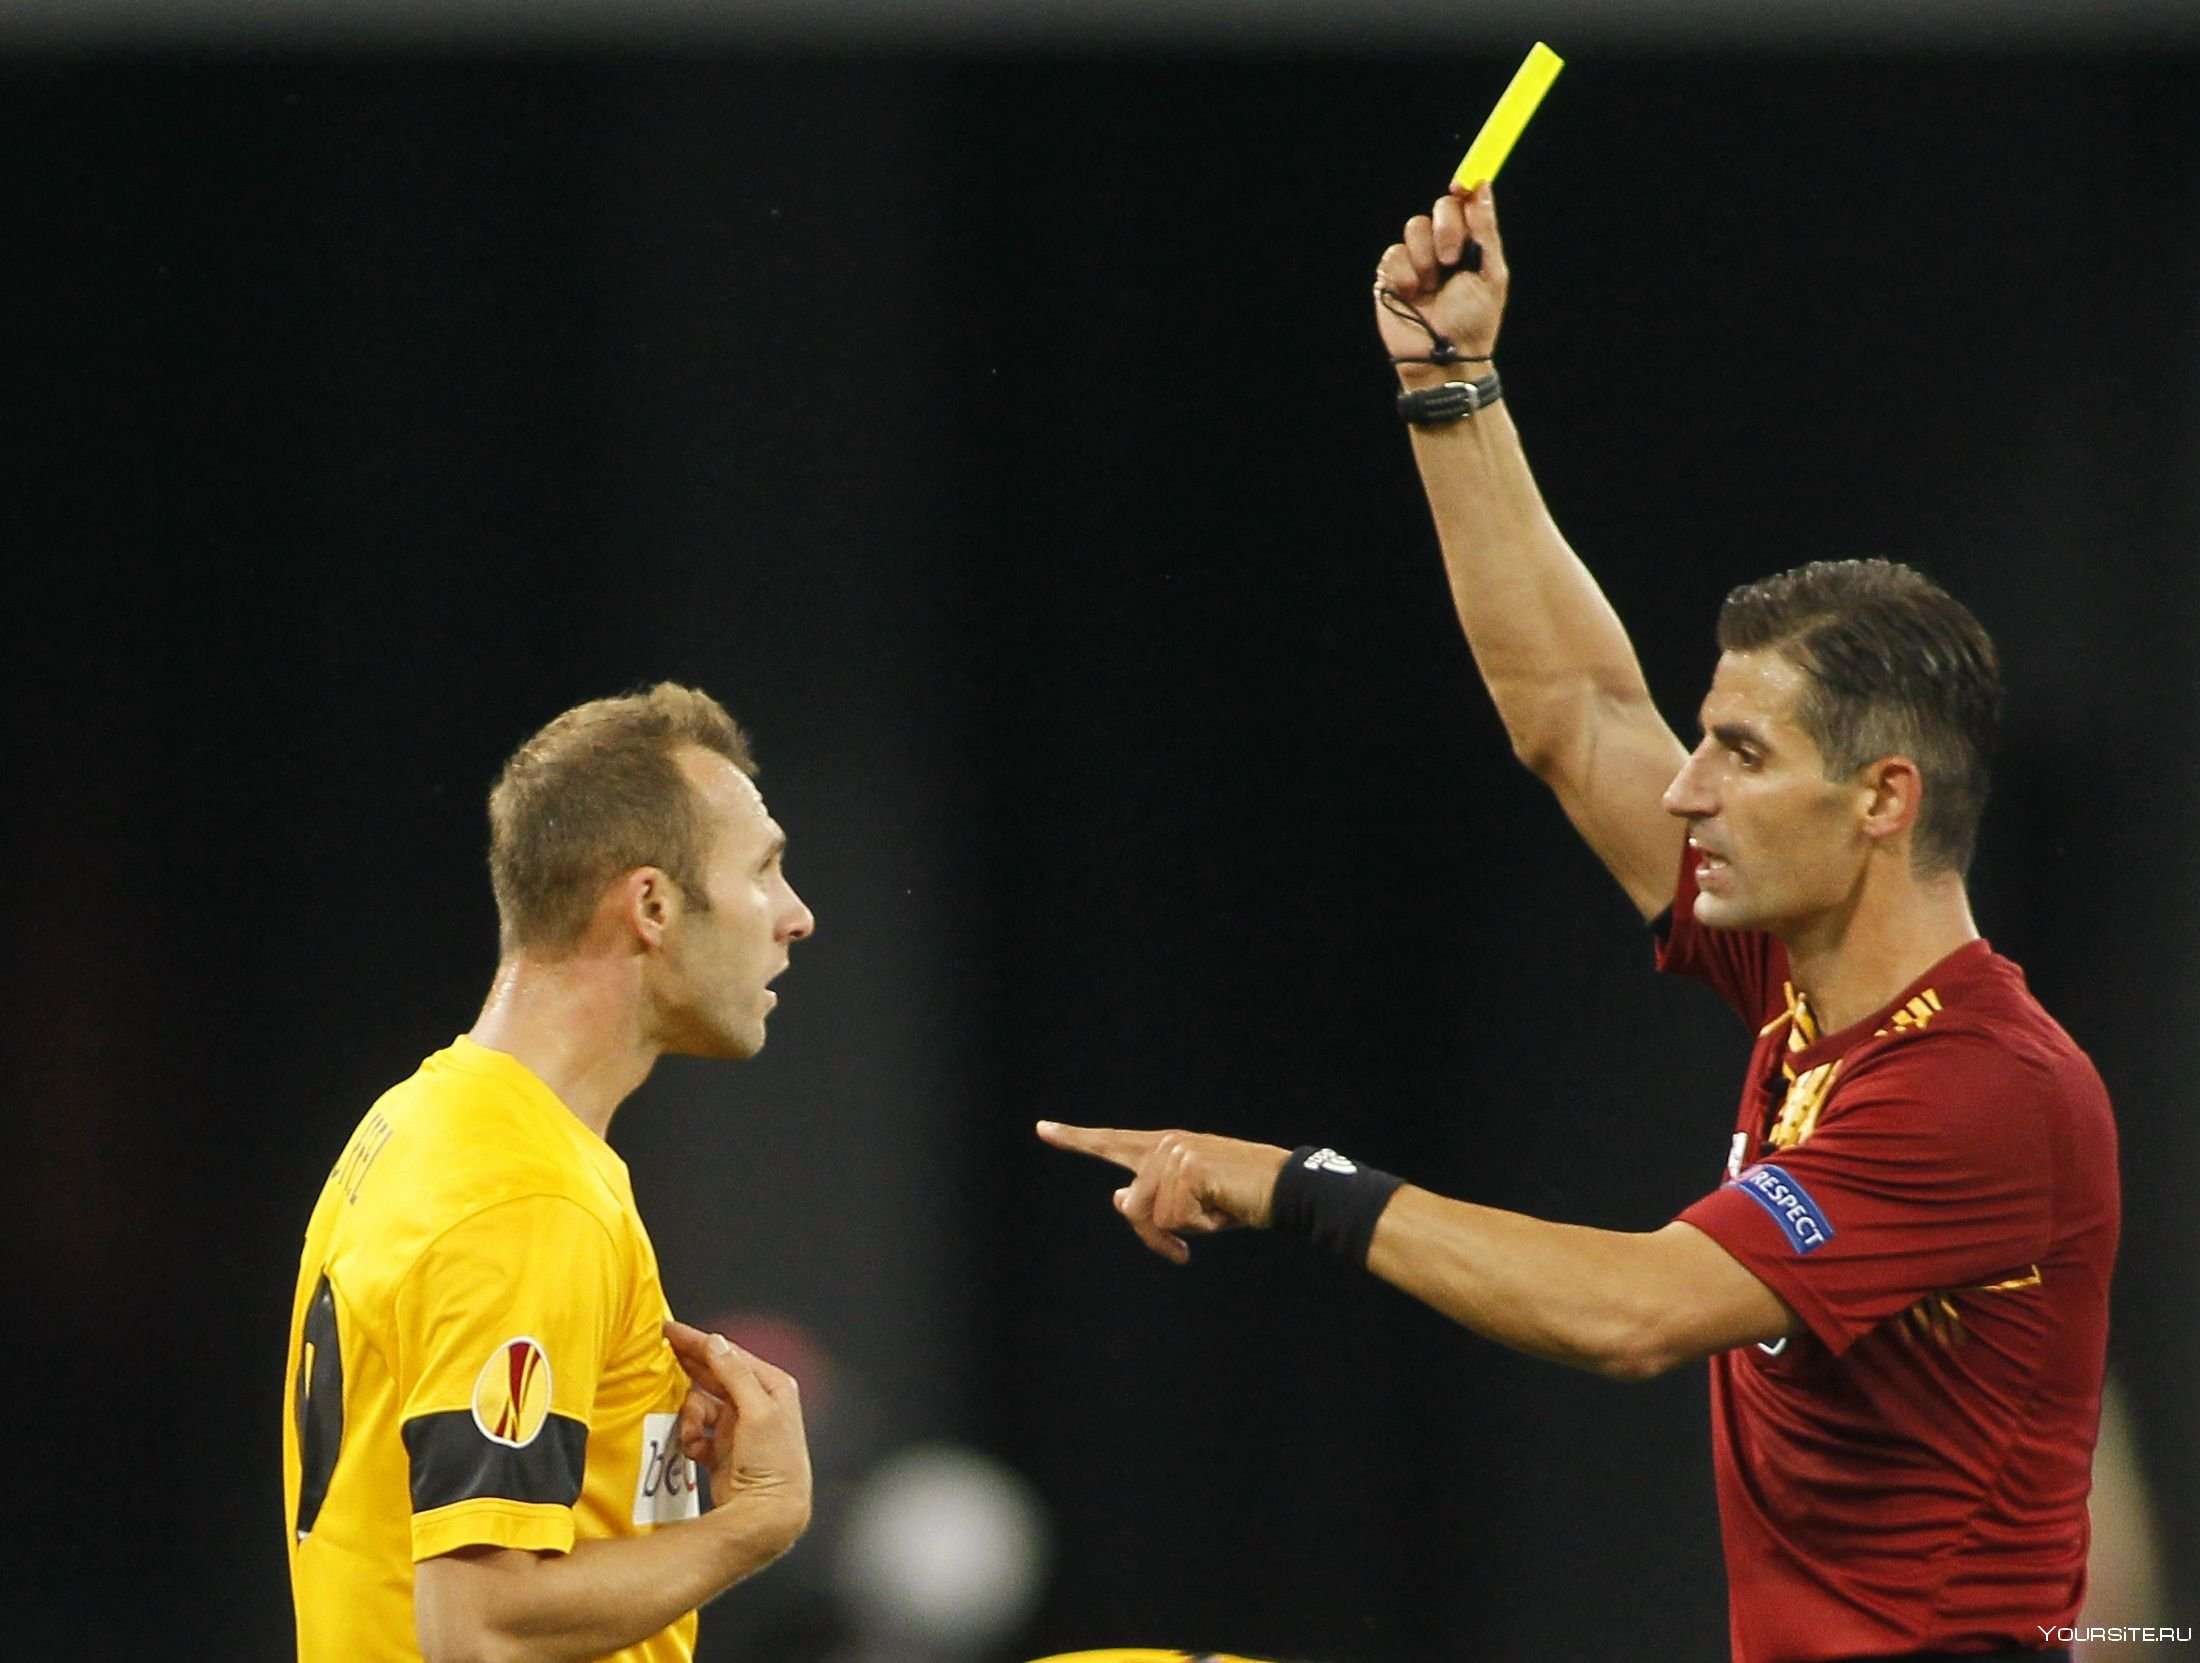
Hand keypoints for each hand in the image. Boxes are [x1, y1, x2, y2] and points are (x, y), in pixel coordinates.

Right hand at [660, 1320, 812, 1549]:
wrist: (767, 1516)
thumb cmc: (773, 1463)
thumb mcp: (757, 1411)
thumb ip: (734, 1374)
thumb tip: (715, 1342)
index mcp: (771, 1386)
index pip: (728, 1354)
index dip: (697, 1342)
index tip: (668, 1331)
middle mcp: (756, 1403)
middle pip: (712, 1377)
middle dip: (687, 1375)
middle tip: (659, 1364)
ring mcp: (738, 1427)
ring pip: (699, 1406)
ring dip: (690, 1418)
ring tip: (692, 1435)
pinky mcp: (723, 1450)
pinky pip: (696, 1433)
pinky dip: (691, 1439)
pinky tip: (694, 1450)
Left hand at [1036, 1120, 1289, 1263]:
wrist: (1285, 1188)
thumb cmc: (1239, 1199)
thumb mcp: (1191, 1205)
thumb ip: (1152, 1200)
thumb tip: (1117, 1197)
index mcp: (1163, 1147)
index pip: (1112, 1142)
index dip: (1075, 1138)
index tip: (1042, 1129)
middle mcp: (1164, 1144)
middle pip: (1133, 1208)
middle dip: (1157, 1237)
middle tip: (1183, 1250)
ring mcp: (1175, 1153)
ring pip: (1153, 1217)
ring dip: (1184, 1232)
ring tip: (1216, 1215)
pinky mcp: (1188, 1168)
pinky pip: (1174, 1220)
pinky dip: (1199, 1228)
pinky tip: (1223, 1210)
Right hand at [1373, 184, 1510, 368]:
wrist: (1444, 358)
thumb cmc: (1474, 322)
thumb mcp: (1490, 273)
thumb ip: (1485, 230)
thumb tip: (1482, 185)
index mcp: (1469, 245)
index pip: (1464, 204)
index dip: (1463, 190)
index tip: (1461, 185)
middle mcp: (1442, 247)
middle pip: (1440, 207)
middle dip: (1447, 229)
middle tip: (1451, 260)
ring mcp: (1415, 260)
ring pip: (1414, 227)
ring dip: (1426, 257)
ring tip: (1431, 288)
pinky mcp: (1390, 276)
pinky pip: (1394, 254)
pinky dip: (1405, 274)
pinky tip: (1412, 295)